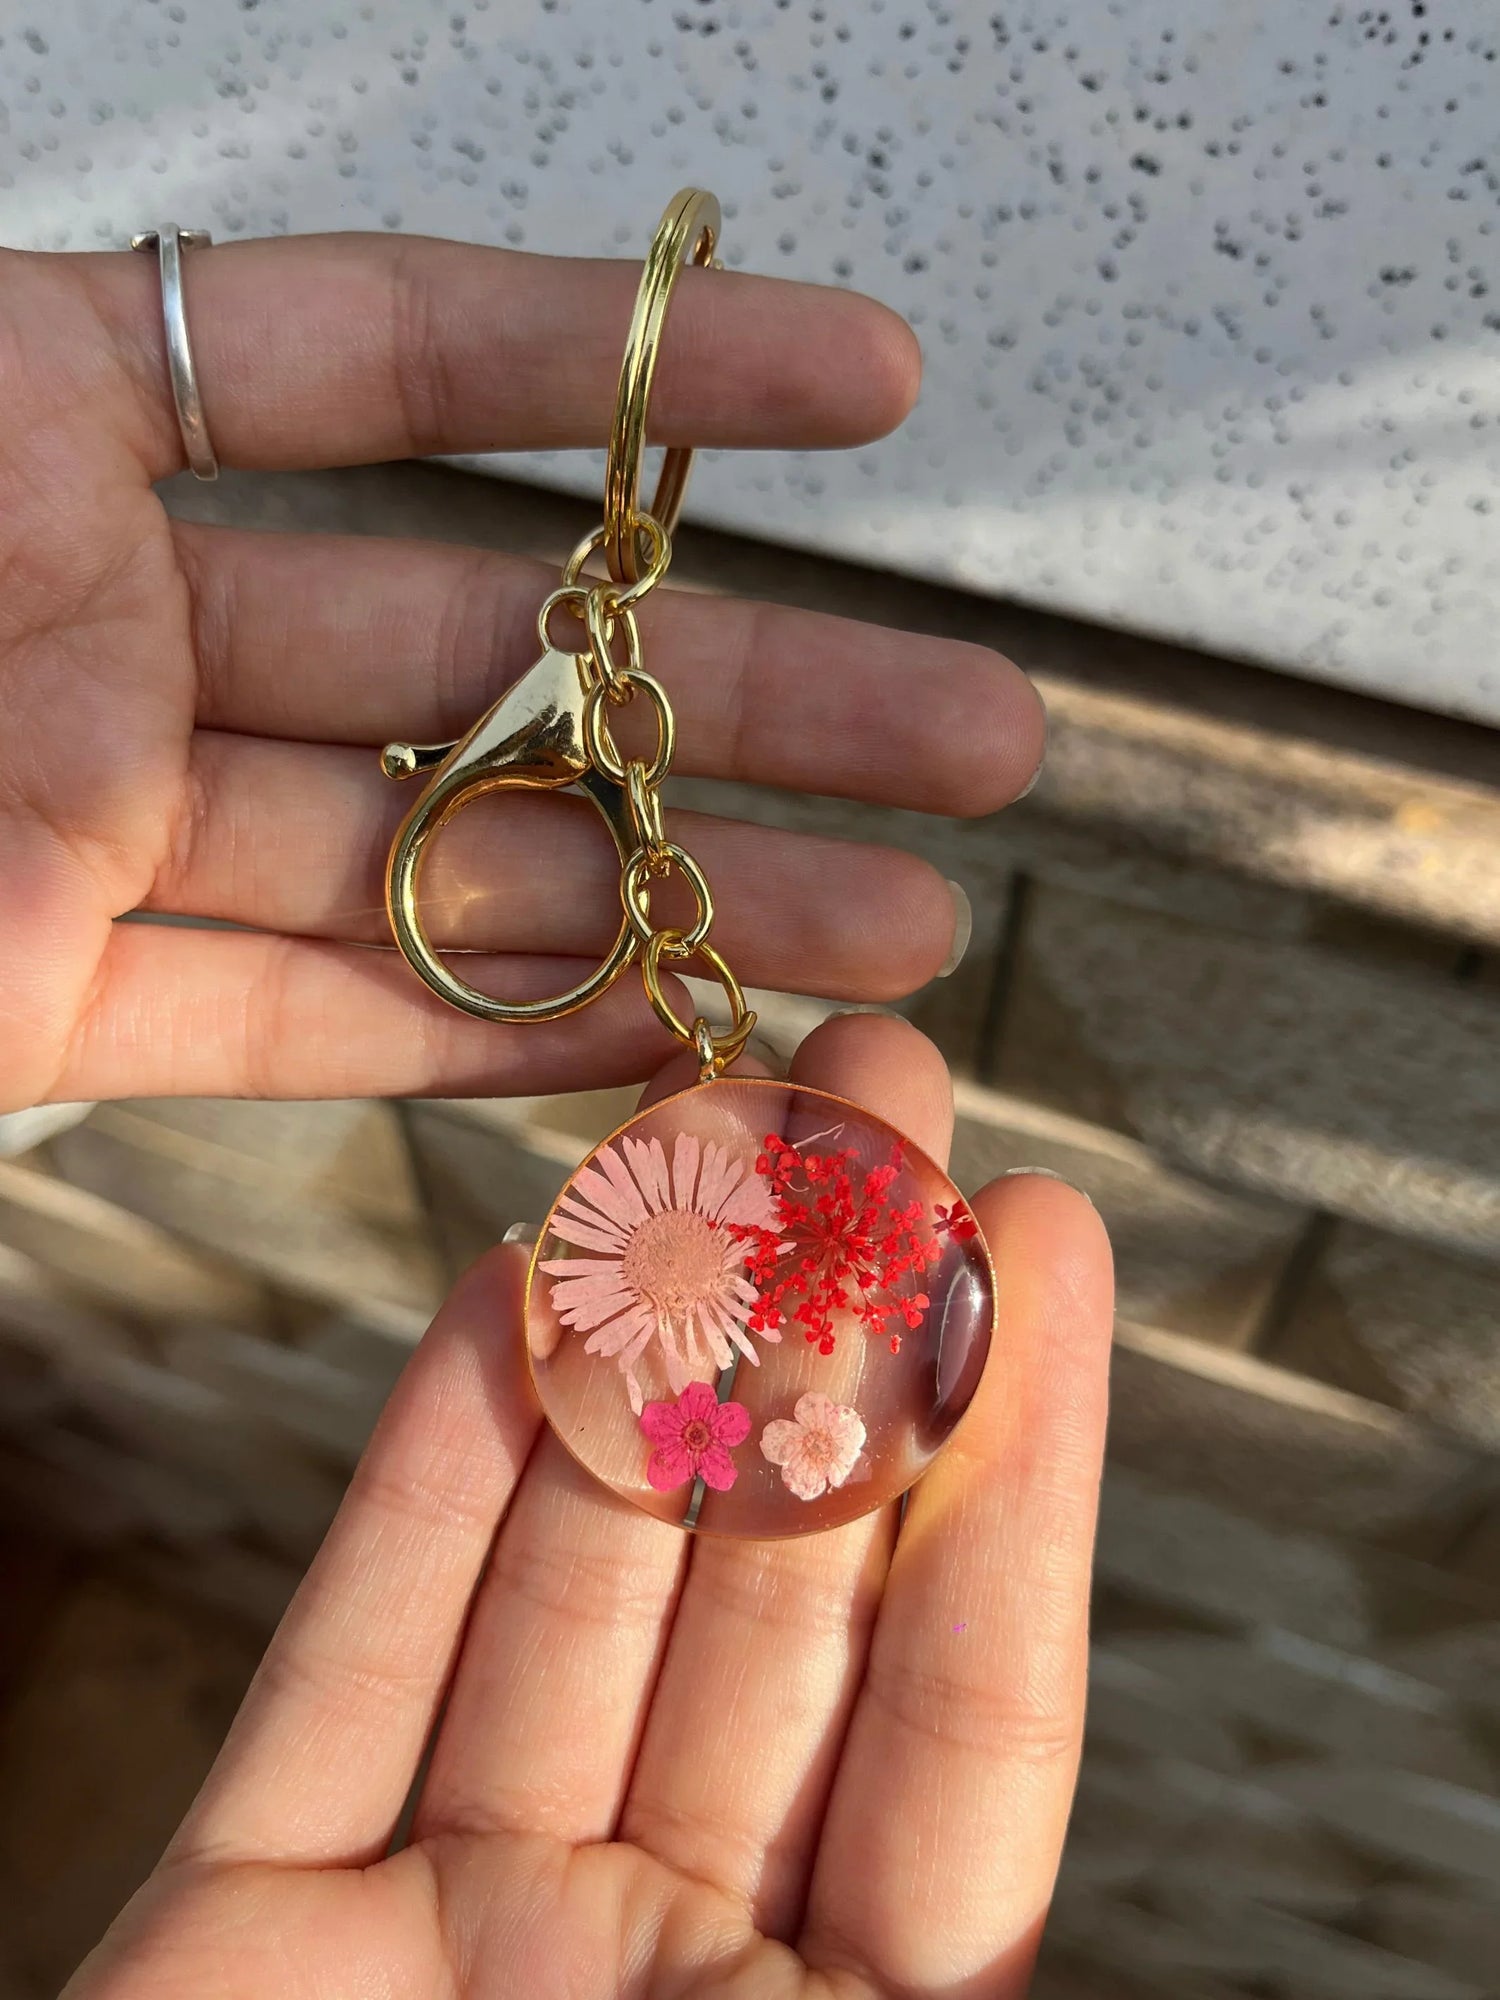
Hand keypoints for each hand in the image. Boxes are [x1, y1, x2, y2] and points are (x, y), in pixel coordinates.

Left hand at [0, 233, 1043, 1113]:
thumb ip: (100, 367)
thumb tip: (404, 299)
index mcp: (40, 418)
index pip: (388, 357)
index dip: (639, 366)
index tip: (867, 385)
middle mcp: (95, 624)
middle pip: (482, 649)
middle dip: (748, 695)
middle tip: (969, 731)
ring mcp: (85, 823)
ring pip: (429, 862)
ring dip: (668, 894)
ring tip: (895, 923)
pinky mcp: (43, 1001)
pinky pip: (295, 1018)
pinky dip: (475, 1034)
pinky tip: (662, 1025)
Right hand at [64, 1014, 1111, 1999]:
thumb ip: (919, 1994)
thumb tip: (1038, 1891)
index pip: (965, 1715)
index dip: (1013, 1459)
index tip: (1045, 1236)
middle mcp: (658, 1979)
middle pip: (772, 1596)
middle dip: (832, 1328)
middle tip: (879, 1096)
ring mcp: (452, 1937)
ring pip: (571, 1579)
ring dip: (640, 1344)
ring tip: (702, 1123)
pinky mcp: (246, 1928)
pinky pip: (349, 1653)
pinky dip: (427, 1469)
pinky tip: (502, 1292)